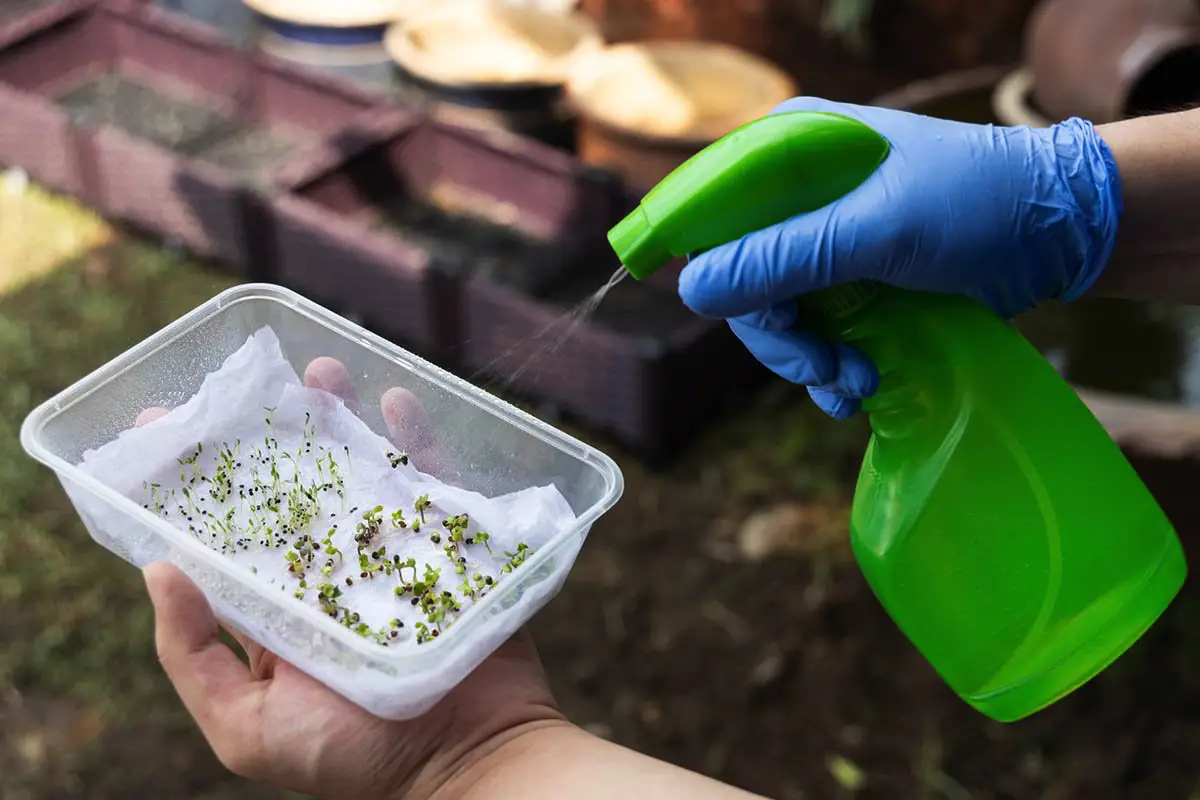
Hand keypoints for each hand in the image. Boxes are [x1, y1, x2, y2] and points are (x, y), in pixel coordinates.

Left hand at [136, 357, 562, 799]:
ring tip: (320, 372)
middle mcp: (332, 577)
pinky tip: (394, 404)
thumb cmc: (351, 760)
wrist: (469, 765)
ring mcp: (393, 558)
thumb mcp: (246, 728)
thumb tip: (158, 571)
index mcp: (278, 614)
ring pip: (360, 476)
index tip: (164, 427)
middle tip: (247, 386)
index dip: (196, 485)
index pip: (228, 537)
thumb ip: (193, 658)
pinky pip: (432, 485)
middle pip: (296, 491)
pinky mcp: (451, 550)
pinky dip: (416, 442)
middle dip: (271, 436)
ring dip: (340, 421)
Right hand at [677, 96, 1122, 418]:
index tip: (755, 317)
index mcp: (791, 154)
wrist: (1061, 233)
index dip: (715, 268)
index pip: (714, 212)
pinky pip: (813, 337)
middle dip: (780, 336)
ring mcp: (823, 247)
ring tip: (856, 383)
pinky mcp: (851, 289)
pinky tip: (859, 390)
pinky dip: (829, 373)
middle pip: (742, 280)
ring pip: (776, 319)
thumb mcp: (879, 227)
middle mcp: (796, 198)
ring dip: (809, 362)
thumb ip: (786, 257)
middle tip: (821, 367)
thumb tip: (691, 289)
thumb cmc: (977, 203)